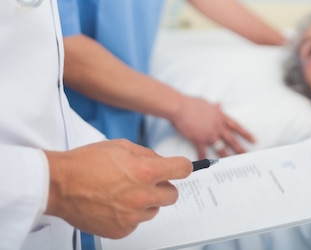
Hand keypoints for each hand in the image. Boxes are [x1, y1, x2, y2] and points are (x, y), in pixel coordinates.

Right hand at [44, 139, 191, 238]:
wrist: (60, 184)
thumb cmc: (86, 162)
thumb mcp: (121, 146)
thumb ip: (146, 154)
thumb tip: (162, 161)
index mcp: (144, 171)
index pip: (182, 169)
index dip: (183, 166)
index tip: (182, 167)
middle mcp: (142, 196)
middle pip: (173, 194)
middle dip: (164, 185)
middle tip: (148, 178)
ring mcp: (132, 216)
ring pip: (154, 209)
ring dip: (147, 200)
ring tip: (125, 190)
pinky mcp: (121, 231)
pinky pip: (137, 222)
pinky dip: (131, 213)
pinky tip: (115, 202)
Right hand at [169, 95, 255, 158]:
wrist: (180, 107)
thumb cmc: (191, 103)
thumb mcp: (206, 103)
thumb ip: (215, 106)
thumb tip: (220, 104)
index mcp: (220, 116)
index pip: (236, 126)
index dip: (245, 133)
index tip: (253, 139)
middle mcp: (217, 126)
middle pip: (232, 139)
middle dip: (241, 149)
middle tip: (248, 156)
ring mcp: (209, 133)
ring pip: (221, 148)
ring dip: (227, 156)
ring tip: (233, 165)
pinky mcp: (199, 139)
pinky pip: (203, 152)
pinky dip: (204, 159)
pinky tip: (206, 165)